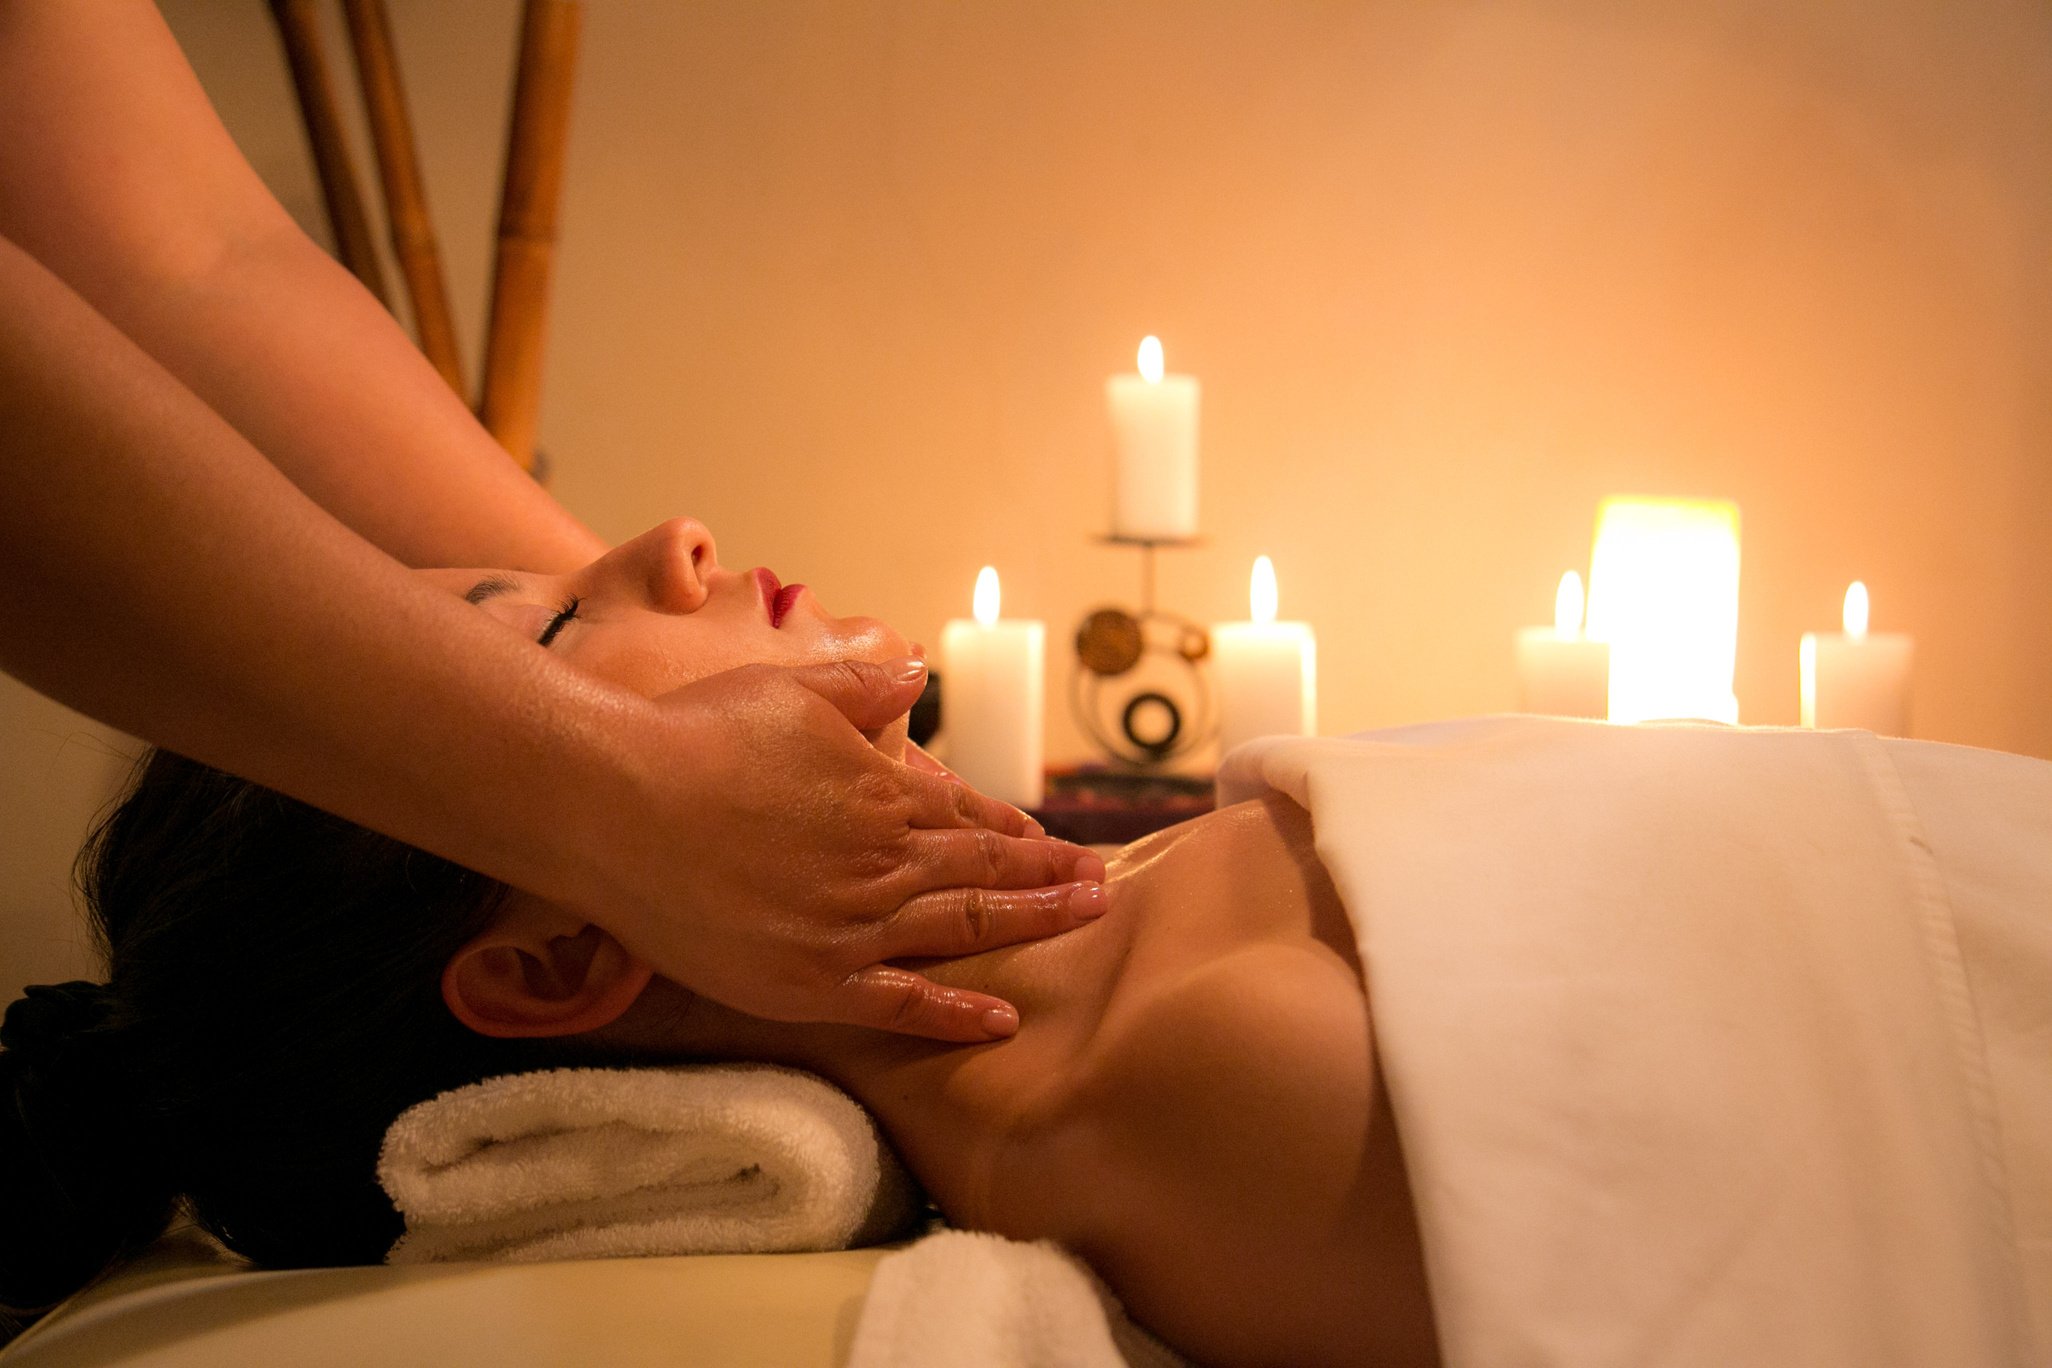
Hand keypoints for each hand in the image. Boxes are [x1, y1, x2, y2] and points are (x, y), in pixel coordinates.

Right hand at [590, 657, 1104, 1042]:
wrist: (614, 804)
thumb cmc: (697, 737)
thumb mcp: (794, 688)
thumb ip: (867, 686)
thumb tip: (918, 670)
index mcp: (882, 795)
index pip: (968, 819)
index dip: (1015, 833)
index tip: (1053, 842)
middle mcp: (881, 864)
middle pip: (983, 875)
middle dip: (1050, 879)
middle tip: (1102, 888)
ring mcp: (850, 929)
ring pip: (960, 932)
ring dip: (1029, 927)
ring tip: (1082, 923)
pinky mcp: (809, 983)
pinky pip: (900, 1007)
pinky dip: (954, 1015)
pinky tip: (1000, 1020)